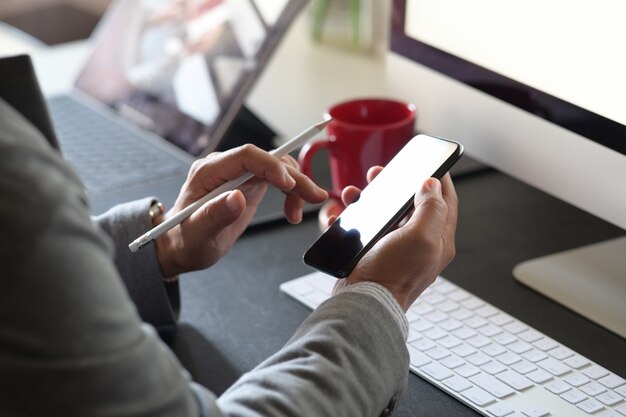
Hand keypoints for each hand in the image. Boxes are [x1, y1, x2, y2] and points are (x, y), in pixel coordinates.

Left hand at [155, 144, 327, 276]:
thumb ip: (214, 216)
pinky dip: (291, 192)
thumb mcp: (197, 234)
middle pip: (267, 160)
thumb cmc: (185, 240)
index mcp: (208, 172)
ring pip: (277, 167)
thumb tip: (236, 198)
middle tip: (314, 196)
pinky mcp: (248, 183)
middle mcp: (224, 167)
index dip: (270, 165)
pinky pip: (276, 179)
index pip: (245, 156)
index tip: (289, 183)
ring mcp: (238, 174)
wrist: (182, 245)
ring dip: (297, 184)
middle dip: (294, 177)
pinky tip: (293, 211)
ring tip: (307, 206)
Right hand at [334, 167, 457, 310]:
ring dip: (373, 198)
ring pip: (387, 214)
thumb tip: (432, 185)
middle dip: (400, 184)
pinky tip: (345, 212)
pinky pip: (366, 227)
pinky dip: (356, 216)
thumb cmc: (392, 276)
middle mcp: (419, 244)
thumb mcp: (420, 237)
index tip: (435, 162)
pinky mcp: (374, 253)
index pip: (446, 202)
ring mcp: (396, 248)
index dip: (441, 180)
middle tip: (387, 173)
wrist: (363, 302)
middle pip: (413, 204)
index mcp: (438, 240)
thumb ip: (431, 208)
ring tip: (359, 190)